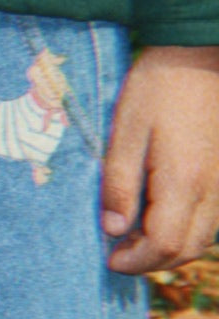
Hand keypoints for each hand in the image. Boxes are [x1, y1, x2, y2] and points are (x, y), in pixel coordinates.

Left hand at [102, 44, 218, 273]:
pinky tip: (162, 219)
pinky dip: (189, 231)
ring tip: (135, 240)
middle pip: (188, 249)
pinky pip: (214, 219)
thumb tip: (113, 230)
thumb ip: (118, 185)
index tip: (109, 259)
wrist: (198, 56)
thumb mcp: (123, 133)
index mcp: (183, 182)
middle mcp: (213, 188)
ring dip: (171, 249)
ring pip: (205, 238)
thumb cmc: (156, 90)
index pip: (165, 245)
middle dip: (152, 261)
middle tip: (119, 254)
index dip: (136, 261)